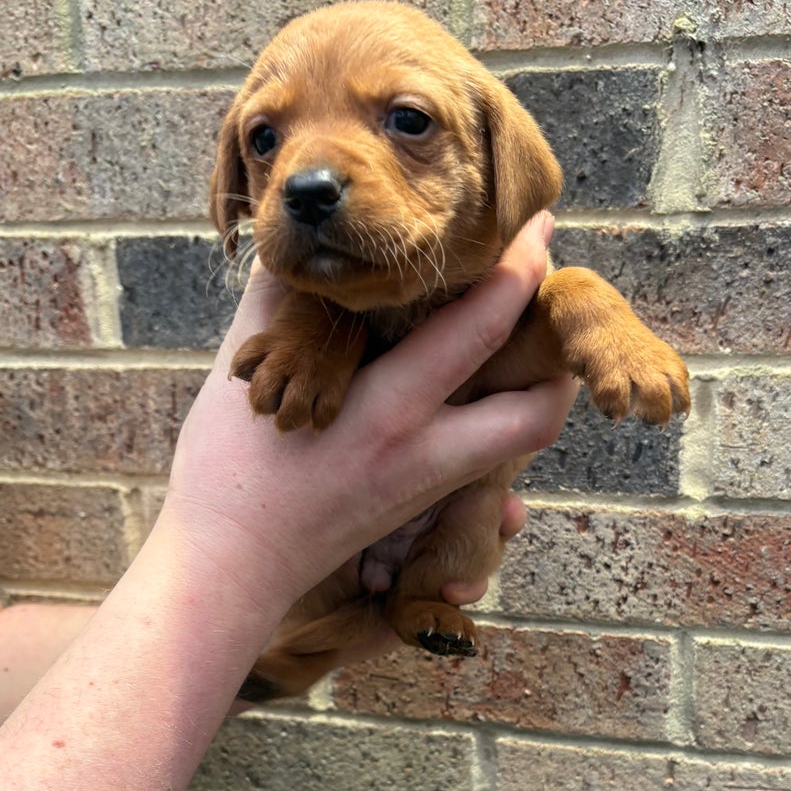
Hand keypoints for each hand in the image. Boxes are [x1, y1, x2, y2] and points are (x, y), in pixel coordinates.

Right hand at [163, 213, 574, 614]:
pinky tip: (473, 391)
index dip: (522, 268)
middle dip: (561, 361)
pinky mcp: (419, 509)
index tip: (541, 224)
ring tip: (521, 345)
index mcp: (390, 410)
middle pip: (538, 411)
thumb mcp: (246, 372)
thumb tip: (298, 248)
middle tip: (549, 313)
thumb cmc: (229, 472)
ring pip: (520, 443)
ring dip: (534, 394)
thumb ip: (277, 303)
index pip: (481, 326)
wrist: (231, 566)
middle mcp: (428, 453)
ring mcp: (430, 487)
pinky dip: (494, 421)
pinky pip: (485, 464)